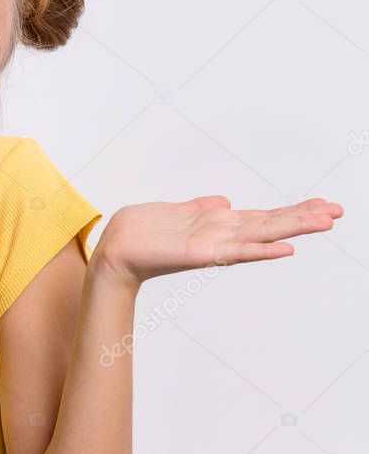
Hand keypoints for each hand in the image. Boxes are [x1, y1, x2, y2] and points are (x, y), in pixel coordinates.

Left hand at [93, 195, 343, 286]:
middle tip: (339, 211)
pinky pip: (235, 251)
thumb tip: (224, 200)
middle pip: (270, 223)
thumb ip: (200, 208)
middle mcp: (221, 234)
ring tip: (325, 221)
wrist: (114, 251)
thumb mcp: (175, 211)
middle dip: (304, 217)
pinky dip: (260, 250)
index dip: (292, 210)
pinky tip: (285, 248)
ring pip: (261, 233)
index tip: (323, 204)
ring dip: (293, 227)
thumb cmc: (141, 232)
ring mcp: (213, 244)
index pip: (262, 216)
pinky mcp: (199, 252)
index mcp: (217, 224)